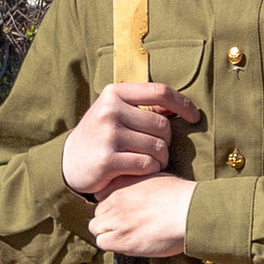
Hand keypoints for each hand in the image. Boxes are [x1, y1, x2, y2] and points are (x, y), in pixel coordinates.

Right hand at [62, 82, 200, 200]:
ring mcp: (108, 135)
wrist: (68, 161)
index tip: (194, 116)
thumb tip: (179, 108)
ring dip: (160, 159)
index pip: (159, 91)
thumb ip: (142, 106)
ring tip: (148, 162)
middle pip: (163, 126)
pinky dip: (150, 170)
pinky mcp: (107, 160)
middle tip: (156, 150)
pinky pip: (147, 165)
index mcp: (114, 93)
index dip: (183, 104)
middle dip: (166, 142)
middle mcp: (110, 110)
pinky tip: (139, 171)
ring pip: (158, 147)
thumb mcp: (115, 111)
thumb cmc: (101, 135)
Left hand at [90, 175, 196, 259]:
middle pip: (98, 212)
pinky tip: (129, 243)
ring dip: (108, 233)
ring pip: (96, 228)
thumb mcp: (154, 177)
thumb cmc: (180, 195)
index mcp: (122, 183)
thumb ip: (137, 184)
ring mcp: (116, 219)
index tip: (123, 211)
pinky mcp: (121, 238)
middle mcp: (114, 199)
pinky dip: (112, 244)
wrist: (188, 211)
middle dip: (109, 220)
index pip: (101, 195)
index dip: (111, 206)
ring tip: (128, 236)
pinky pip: (102, 243)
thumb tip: (138, 191)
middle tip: (127, 226)